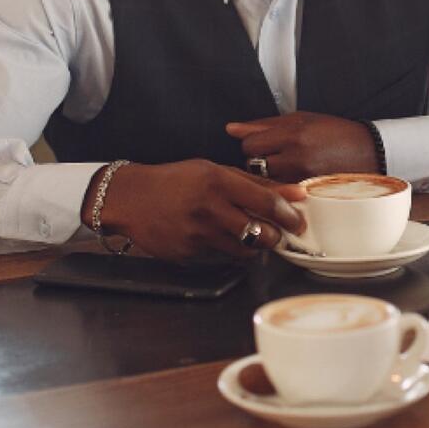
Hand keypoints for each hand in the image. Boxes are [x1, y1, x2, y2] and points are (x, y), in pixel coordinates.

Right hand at [83, 159, 307, 262]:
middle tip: (278, 233)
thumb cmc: (175, 180)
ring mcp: (197, 235)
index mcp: (217, 182)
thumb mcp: (214, 170)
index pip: (266, 202)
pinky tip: (217, 237)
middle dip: (275, 237)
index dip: (289, 215)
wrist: (130, 199)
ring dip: (254, 246)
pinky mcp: (188, 254)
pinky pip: (220, 257)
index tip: (298, 221)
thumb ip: (255, 182)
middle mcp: (208, 209)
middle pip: (260, 234)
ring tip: (249, 234)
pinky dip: (227, 250)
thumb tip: (293, 192)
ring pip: (244, 251)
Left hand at [225, 112, 377, 181]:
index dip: (254, 144)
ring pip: (265, 182)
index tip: (265, 144)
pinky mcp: (309, 193)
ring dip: (270, 178)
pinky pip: (281, 194)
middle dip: (260, 162)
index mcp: (293, 134)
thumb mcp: (301, 120)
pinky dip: (283, 189)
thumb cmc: (336, 133)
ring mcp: (303, 178)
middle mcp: (296, 156)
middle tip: (277, 158)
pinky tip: (295, 182)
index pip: (250, 144)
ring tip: (287, 170)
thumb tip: (231, 129)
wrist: (370, 152)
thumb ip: (264, 125)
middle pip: (253, 164)